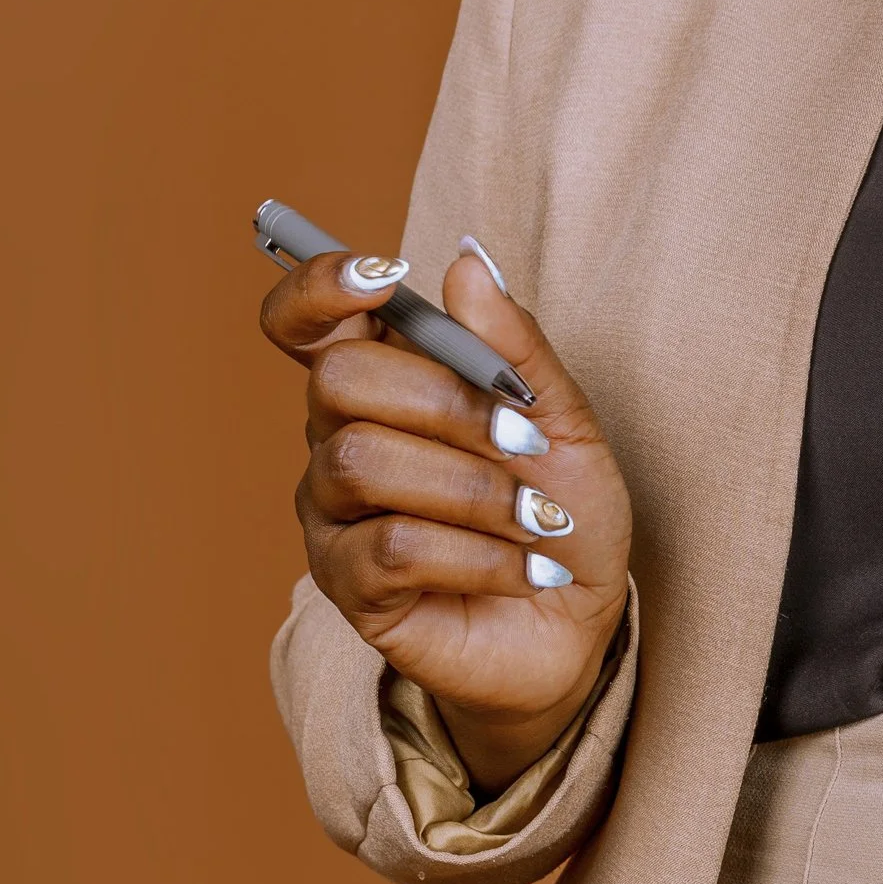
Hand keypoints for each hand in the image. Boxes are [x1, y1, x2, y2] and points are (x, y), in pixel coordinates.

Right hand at [261, 238, 631, 791]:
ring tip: (539, 520)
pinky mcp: (348, 588)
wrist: (578, 621)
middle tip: (524, 439)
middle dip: (446, 403)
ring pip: (362, 463)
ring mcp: (334, 517)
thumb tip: (466, 263)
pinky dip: (477, 554)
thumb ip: (515, 347)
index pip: (304, 322)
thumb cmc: (561, 510)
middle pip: (340, 381)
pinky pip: (389, 547)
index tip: (385, 275)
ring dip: (471, 488)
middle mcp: (337, 441)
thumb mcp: (564, 421)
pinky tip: (525, 569)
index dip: (319, 286)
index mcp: (383, 385)